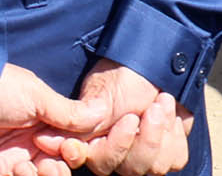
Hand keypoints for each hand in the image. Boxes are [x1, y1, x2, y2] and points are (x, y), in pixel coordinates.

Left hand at [0, 64, 105, 175]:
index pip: (70, 150)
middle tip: (44, 164)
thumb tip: (102, 113)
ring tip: (18, 165)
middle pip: (54, 172)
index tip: (65, 148)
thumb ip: (68, 113)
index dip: (72, 154)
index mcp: (44, 126)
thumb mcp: (36, 96)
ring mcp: (9, 162)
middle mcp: (29, 146)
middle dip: (54, 173)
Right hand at [35, 62, 189, 173]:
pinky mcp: (165, 150)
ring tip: (163, 100)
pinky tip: (170, 111)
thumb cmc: (125, 71)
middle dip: (145, 137)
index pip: (97, 162)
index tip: (129, 120)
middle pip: (128, 169)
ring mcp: (140, 153)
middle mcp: (115, 152)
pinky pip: (174, 158)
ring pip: (153, 167)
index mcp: (93, 141)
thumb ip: (80, 123)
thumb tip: (45, 142)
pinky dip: (176, 133)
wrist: (157, 56)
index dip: (113, 149)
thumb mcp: (103, 93)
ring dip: (162, 130)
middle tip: (152, 106)